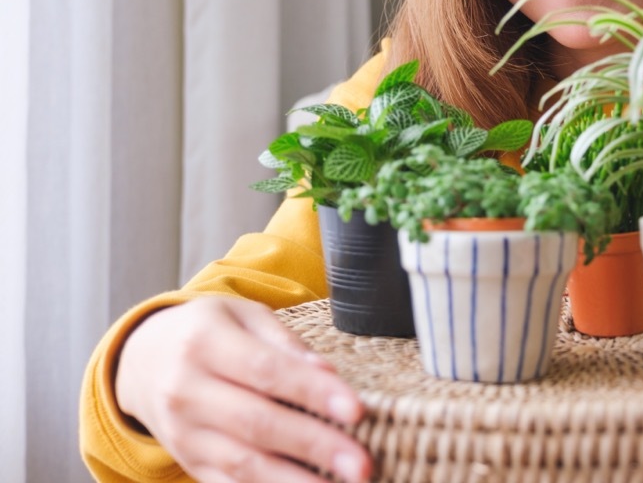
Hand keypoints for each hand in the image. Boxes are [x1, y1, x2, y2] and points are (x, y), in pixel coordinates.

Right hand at [115, 296, 371, 482]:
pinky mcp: (188, 462)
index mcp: (204, 343)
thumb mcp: (243, 316)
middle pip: (257, 424)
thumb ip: (285, 343)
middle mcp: (187, 391)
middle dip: (314, 446)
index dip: (312, 393)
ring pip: (242, 464)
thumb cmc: (208, 331)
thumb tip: (327, 373)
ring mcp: (183, 434)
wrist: (142, 359)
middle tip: (361, 464)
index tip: (356, 410)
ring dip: (295, 481)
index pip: (266, 371)